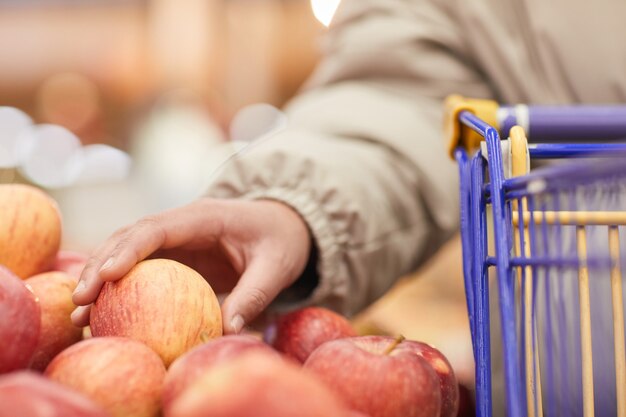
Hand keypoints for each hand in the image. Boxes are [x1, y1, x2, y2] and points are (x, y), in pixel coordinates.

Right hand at [71, 198, 311, 333]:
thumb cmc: (281, 240)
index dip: (130, 248)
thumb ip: (255, 294)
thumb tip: (231, 331)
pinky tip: (102, 315)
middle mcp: (181, 224)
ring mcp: (175, 239)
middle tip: (79, 301)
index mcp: (204, 216)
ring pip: (126, 251)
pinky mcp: (174, 256)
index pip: (158, 228)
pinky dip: (119, 288)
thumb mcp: (277, 266)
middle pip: (130, 237)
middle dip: (101, 265)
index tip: (108, 275)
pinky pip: (140, 269)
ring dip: (101, 277)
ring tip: (79, 314)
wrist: (283, 226)